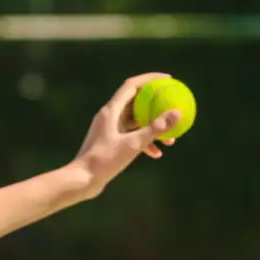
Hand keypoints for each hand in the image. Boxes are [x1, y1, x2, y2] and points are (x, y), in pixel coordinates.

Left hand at [70, 73, 181, 198]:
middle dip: (156, 105)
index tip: (169, 79)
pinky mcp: (110, 143)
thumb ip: (155, 128)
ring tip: (170, 140)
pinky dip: (144, 142)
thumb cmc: (105, 161)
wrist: (82, 180)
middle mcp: (109, 117)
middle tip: (172, 105)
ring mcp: (109, 130)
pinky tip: (156, 154)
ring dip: (153, 128)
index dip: (151, 79)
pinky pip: (131, 137)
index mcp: (111, 110)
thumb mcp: (133, 144)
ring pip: (136, 123)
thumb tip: (177, 112)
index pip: (132, 85)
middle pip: (136, 102)